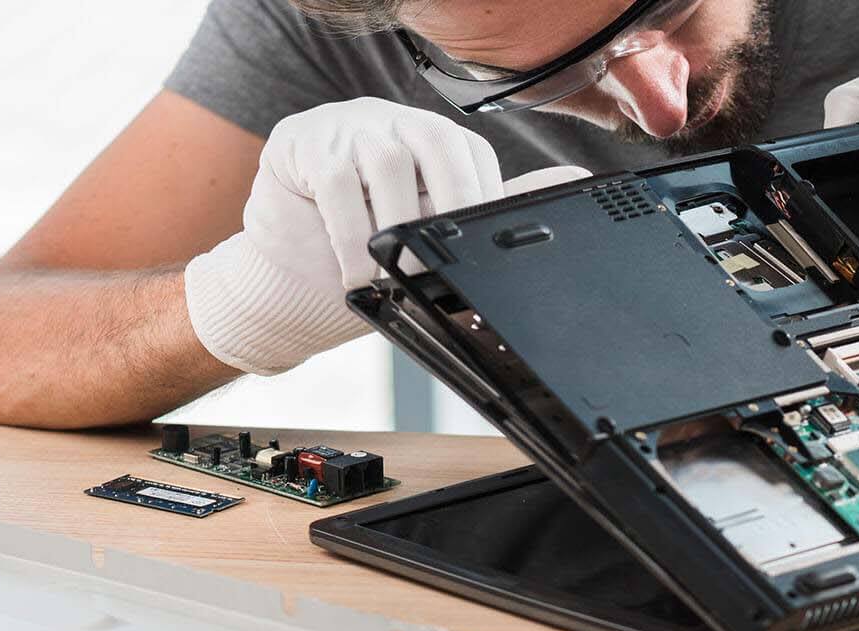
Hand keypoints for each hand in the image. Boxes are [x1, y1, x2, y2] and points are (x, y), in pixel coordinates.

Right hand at [185, 97, 588, 374]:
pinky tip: (353, 272)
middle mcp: (395, 120)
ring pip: (387, 163)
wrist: (286, 283)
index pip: (474, 156)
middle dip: (448, 209)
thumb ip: (491, 209)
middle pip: (438, 145)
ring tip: (389, 276)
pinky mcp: (301, 141)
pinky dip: (349, 233)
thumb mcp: (432, 238)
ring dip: (393, 228)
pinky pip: (334, 181)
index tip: (473, 259)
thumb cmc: (364, 257)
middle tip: (435, 268)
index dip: (479, 206)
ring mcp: (348, 125)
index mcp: (434, 139)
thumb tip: (572, 181)